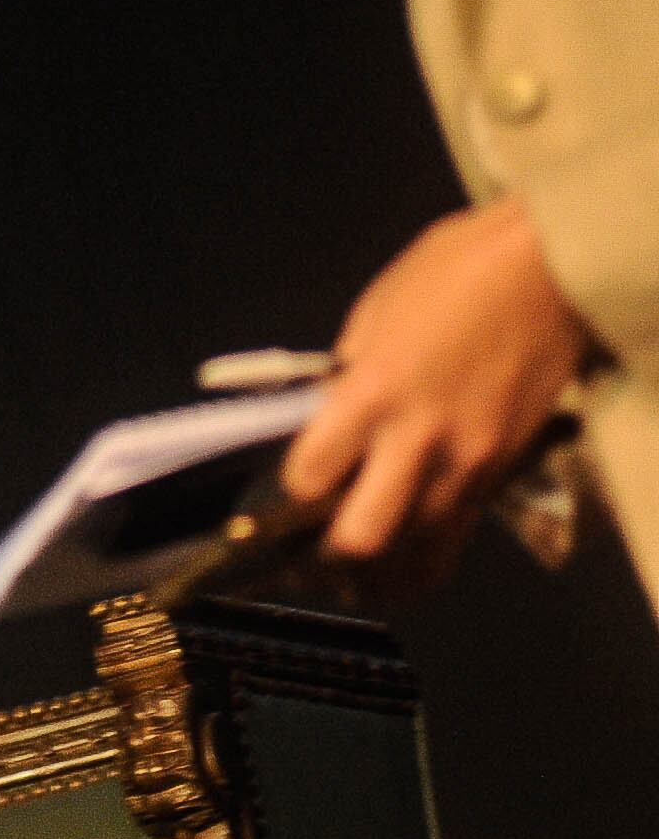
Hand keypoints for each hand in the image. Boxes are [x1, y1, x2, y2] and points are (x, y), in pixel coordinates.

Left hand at [281, 197, 587, 571]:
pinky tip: (404, 556)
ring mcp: (468, 461)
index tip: (288, 491)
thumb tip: (322, 422)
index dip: (290, 494)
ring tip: (353, 568)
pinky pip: (457, 534)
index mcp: (371, 394)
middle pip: (362, 538)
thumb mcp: (371, 318)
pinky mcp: (504, 470)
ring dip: (378, 568)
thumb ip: (345, 382)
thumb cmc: (451, 275)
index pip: (308, 479)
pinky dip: (425, 555)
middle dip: (329, 555)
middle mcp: (418, 440)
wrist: (550, 270)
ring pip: (415, 552)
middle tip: (313, 551)